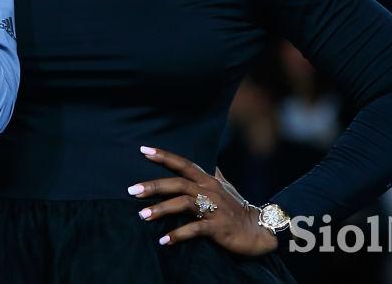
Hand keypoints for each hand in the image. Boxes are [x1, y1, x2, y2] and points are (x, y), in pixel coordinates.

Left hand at [129, 147, 278, 255]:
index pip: (183, 164)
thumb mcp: (224, 187)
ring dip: (162, 209)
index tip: (143, 150)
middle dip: (154, 186)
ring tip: (142, 216)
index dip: (164, 156)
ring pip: (184, 204)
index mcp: (208, 180)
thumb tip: (209, 163)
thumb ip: (212, 175)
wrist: (260, 230)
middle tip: (132, 190)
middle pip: (178, 183)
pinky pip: (195, 229)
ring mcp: (214, 208)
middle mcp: (209, 190)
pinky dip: (178, 234)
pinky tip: (164, 240)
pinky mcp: (218, 227)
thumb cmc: (238, 208)